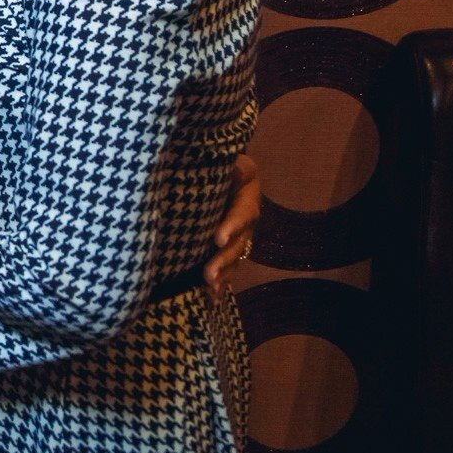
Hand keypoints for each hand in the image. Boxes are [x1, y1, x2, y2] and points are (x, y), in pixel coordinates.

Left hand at [203, 153, 262, 299]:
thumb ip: (227, 163)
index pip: (244, 211)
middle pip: (241, 241)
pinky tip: (211, 298)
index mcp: (247, 192)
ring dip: (223, 275)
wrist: (205, 162)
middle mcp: (247, 215)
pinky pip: (227, 265)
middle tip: (209, 274)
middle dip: (225, 259)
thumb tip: (232, 167)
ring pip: (234, 257)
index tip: (218, 239)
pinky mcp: (227, 244)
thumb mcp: (222, 154)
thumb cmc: (209, 155)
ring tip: (209, 288)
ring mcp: (239, 232)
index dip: (233, 226)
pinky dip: (219, 283)